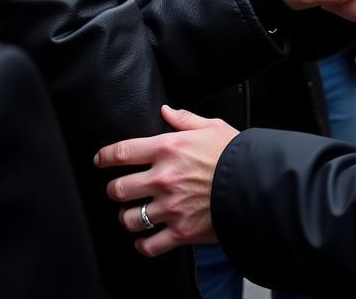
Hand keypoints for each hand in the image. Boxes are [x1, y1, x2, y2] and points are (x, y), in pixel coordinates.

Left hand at [95, 106, 234, 257]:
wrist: (255, 183)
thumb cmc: (234, 153)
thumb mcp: (212, 127)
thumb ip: (185, 119)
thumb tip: (166, 111)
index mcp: (168, 148)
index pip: (122, 152)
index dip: (105, 157)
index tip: (100, 160)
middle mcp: (163, 178)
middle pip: (119, 189)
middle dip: (115, 190)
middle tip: (119, 190)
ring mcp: (169, 207)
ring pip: (130, 218)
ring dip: (127, 217)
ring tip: (132, 215)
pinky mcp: (180, 231)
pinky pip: (149, 245)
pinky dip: (143, 244)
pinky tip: (144, 240)